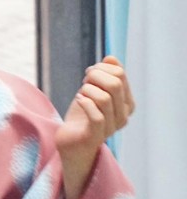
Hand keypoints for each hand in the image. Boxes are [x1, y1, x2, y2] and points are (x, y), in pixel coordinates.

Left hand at [56, 56, 134, 198]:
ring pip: (105, 98)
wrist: (71, 141)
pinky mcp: (96, 136)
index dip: (102, 67)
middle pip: (114, 84)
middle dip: (94, 76)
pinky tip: (78, 101)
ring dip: (87, 90)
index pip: (120, 74)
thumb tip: (111, 57)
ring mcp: (111, 127)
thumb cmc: (82, 115)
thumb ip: (104, 75)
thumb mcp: (93, 91)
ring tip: (81, 93)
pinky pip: (96, 116)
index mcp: (126, 102)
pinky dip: (84, 103)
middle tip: (84, 81)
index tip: (90, 74)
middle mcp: (123, 115)